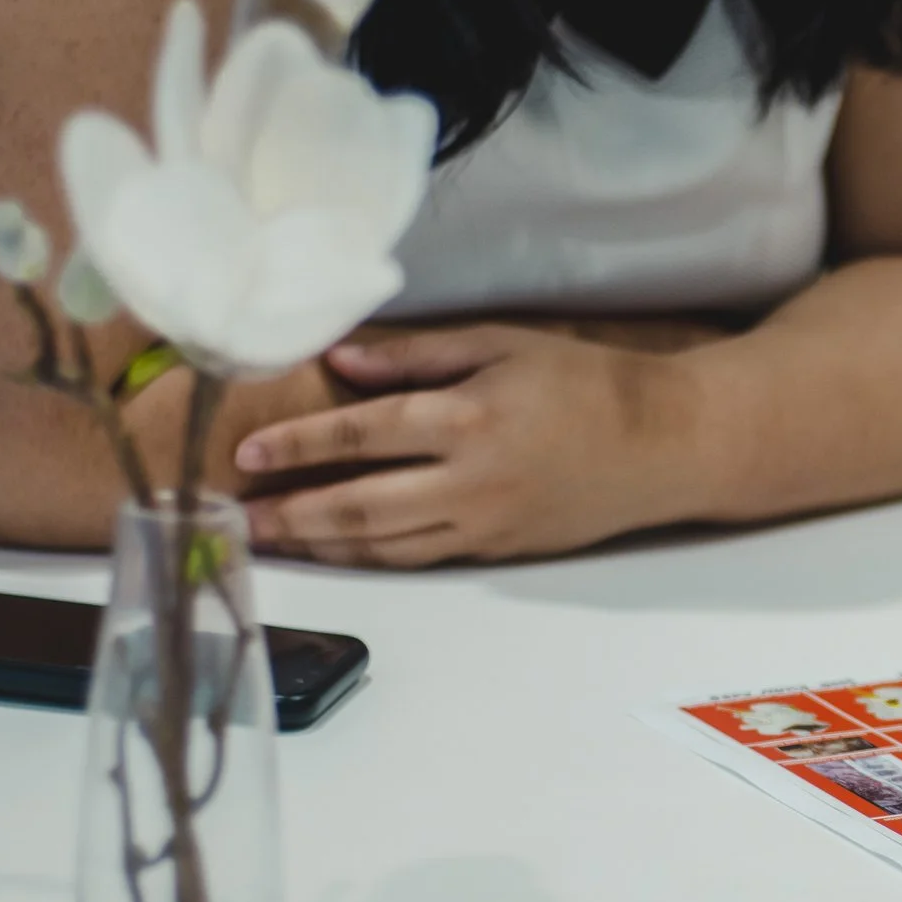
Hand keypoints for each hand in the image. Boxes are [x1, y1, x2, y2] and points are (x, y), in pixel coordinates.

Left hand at [234, 325, 716, 565]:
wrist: (664, 444)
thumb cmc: (586, 382)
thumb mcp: (503, 344)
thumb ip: (417, 355)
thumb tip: (339, 359)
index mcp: (469, 419)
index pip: (362, 435)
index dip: (299, 444)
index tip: (249, 452)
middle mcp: (472, 481)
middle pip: (360, 506)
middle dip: (293, 514)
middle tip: (237, 513)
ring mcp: (487, 524)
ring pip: (386, 546)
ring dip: (323, 546)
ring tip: (273, 538)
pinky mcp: (501, 550)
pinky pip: (423, 557)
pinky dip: (372, 556)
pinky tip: (339, 549)